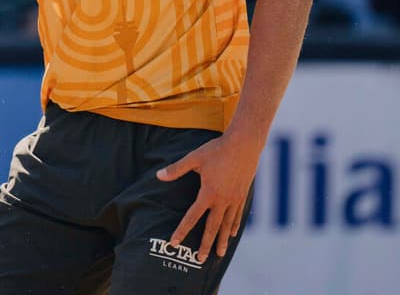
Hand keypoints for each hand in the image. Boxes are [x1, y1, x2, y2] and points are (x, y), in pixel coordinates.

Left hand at [156, 132, 260, 263]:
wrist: (244, 144)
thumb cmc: (217, 149)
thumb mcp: (194, 158)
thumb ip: (176, 169)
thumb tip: (158, 176)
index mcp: (208, 193)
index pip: (192, 217)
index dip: (182, 231)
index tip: (174, 243)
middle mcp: (222, 200)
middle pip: (212, 228)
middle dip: (206, 245)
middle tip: (200, 259)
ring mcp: (234, 200)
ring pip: (226, 225)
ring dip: (221, 240)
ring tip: (218, 254)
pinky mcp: (242, 196)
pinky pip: (237, 216)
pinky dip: (233, 227)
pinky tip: (231, 234)